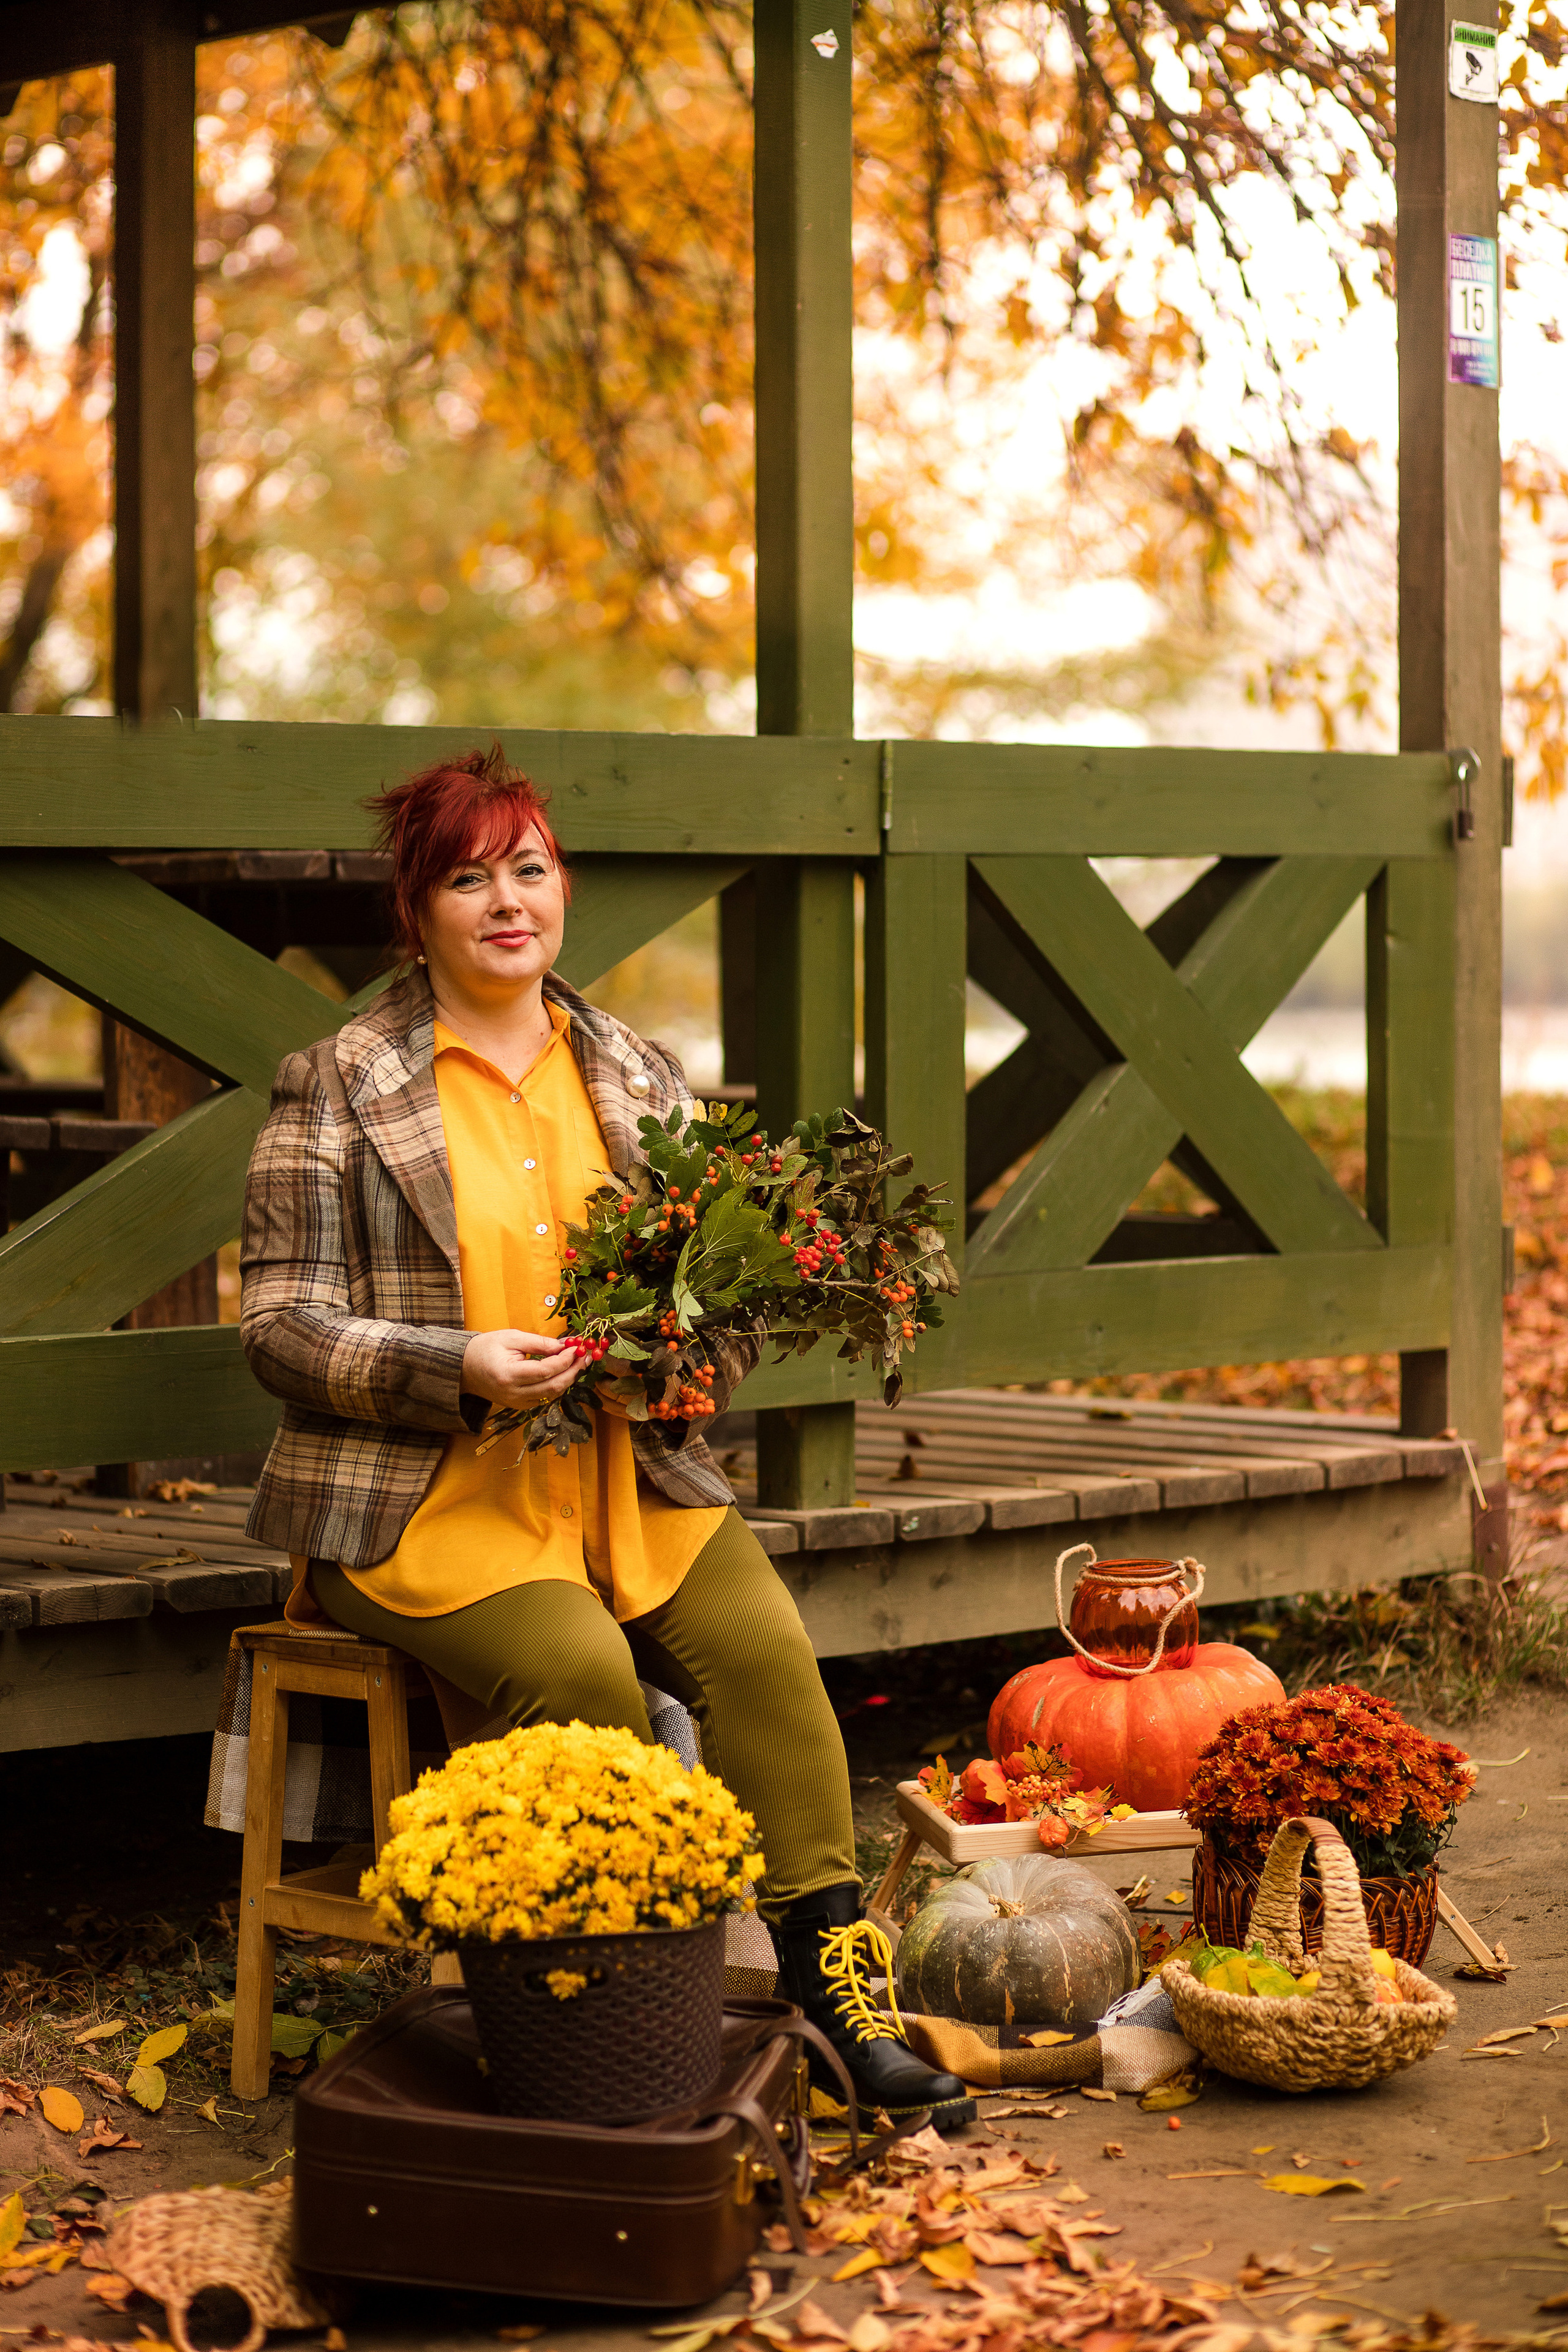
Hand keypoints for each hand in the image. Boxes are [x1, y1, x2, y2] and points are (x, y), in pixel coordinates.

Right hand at [462, 1329, 580, 1408]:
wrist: (464, 1368)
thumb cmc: (486, 1348)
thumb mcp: (511, 1337)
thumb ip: (539, 1343)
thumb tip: (565, 1345)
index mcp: (509, 1375)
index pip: (546, 1371)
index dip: (565, 1360)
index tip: (577, 1347)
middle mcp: (514, 1394)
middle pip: (554, 1387)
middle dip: (573, 1371)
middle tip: (585, 1356)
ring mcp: (517, 1403)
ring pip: (552, 1395)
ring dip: (568, 1379)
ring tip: (578, 1362)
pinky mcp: (520, 1406)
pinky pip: (545, 1398)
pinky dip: (557, 1385)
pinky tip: (564, 1371)